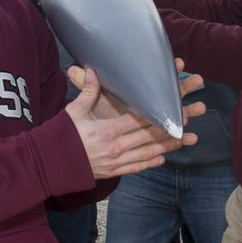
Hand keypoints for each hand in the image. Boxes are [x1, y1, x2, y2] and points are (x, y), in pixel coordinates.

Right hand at [64, 61, 201, 178]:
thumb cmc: (60, 136)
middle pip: (151, 136)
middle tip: (192, 117)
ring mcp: (116, 162)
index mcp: (107, 131)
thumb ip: (87, 91)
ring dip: (169, 146)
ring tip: (187, 140)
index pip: (139, 120)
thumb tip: (91, 69)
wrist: (49, 166)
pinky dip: (151, 163)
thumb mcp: (73, 111)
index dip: (159, 113)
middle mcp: (116, 147)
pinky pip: (137, 167)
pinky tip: (163, 159)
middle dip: (174, 127)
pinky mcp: (113, 172)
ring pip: (149, 153)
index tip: (175, 105)